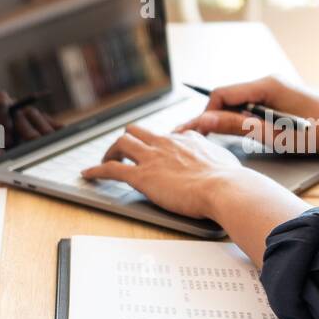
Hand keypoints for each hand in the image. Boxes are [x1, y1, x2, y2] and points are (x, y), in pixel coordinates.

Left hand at [80, 124, 246, 218]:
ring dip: (110, 152)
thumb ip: (217, 160)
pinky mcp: (142, 176)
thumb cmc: (231, 181)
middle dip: (127, 141)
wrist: (226, 188)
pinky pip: (111, 168)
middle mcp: (166, 143)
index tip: (154, 153)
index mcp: (187, 140)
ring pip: (122, 143)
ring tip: (104, 162)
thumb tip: (222, 165)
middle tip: (122, 154)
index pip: (165, 136)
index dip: (156, 145)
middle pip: (137, 130)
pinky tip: (87, 174)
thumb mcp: (227, 161)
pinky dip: (96, 170)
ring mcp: (152, 158)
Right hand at [175, 76, 318, 151]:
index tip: (201, 135)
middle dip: (216, 118)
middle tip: (209, 142)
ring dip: (232, 121)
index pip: (220, 94)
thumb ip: (239, 127)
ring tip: (233, 142)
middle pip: (228, 97)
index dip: (206, 115)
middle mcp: (270, 82)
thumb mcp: (275, 135)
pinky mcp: (282, 98)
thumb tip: (207, 122)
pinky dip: (246, 120)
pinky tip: (253, 136)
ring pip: (239, 103)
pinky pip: (253, 106)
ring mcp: (277, 88)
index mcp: (266, 85)